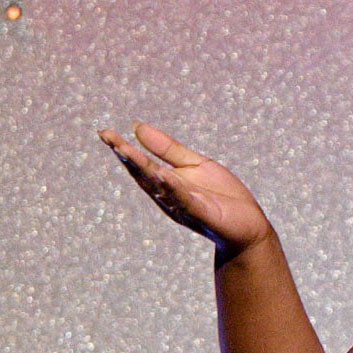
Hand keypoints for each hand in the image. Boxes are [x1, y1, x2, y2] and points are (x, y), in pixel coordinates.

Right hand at [100, 121, 272, 261]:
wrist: (247, 225)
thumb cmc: (220, 195)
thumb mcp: (195, 164)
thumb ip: (168, 149)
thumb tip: (137, 127)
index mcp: (166, 183)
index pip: (140, 163)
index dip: (123, 148)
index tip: (104, 132)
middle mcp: (168, 195)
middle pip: (143, 173)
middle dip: (127, 156)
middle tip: (109, 138)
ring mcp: (183, 205)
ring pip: (159, 186)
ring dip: (144, 169)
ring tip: (127, 151)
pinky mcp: (202, 213)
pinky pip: (185, 200)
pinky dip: (174, 188)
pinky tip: (164, 175)